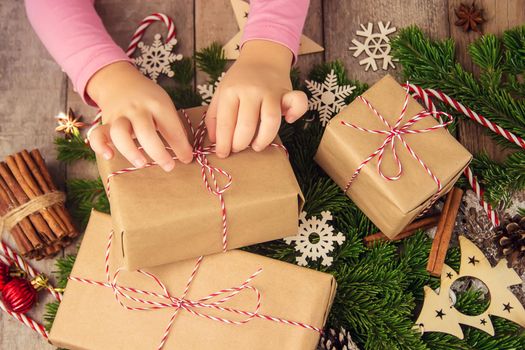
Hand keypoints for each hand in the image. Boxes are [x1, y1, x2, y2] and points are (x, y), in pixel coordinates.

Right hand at [86, 62, 192, 170]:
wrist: (119, 81)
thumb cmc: (148, 98)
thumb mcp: (164, 104)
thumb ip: (172, 126)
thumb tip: (185, 154)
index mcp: (157, 104)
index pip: (171, 127)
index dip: (180, 146)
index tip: (187, 159)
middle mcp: (136, 109)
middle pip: (146, 131)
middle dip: (159, 152)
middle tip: (169, 166)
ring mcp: (119, 116)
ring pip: (120, 133)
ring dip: (131, 151)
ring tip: (142, 163)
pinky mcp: (105, 123)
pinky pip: (97, 134)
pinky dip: (100, 146)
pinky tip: (109, 156)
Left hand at [206, 40, 307, 157]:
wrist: (262, 56)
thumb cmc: (240, 80)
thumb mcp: (221, 92)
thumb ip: (214, 116)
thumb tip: (215, 141)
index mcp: (231, 90)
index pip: (226, 122)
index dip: (224, 142)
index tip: (223, 154)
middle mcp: (251, 90)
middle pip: (247, 125)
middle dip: (241, 144)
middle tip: (238, 149)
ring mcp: (271, 91)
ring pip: (271, 121)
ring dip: (263, 139)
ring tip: (256, 146)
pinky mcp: (287, 92)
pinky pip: (298, 103)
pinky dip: (296, 113)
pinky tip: (289, 120)